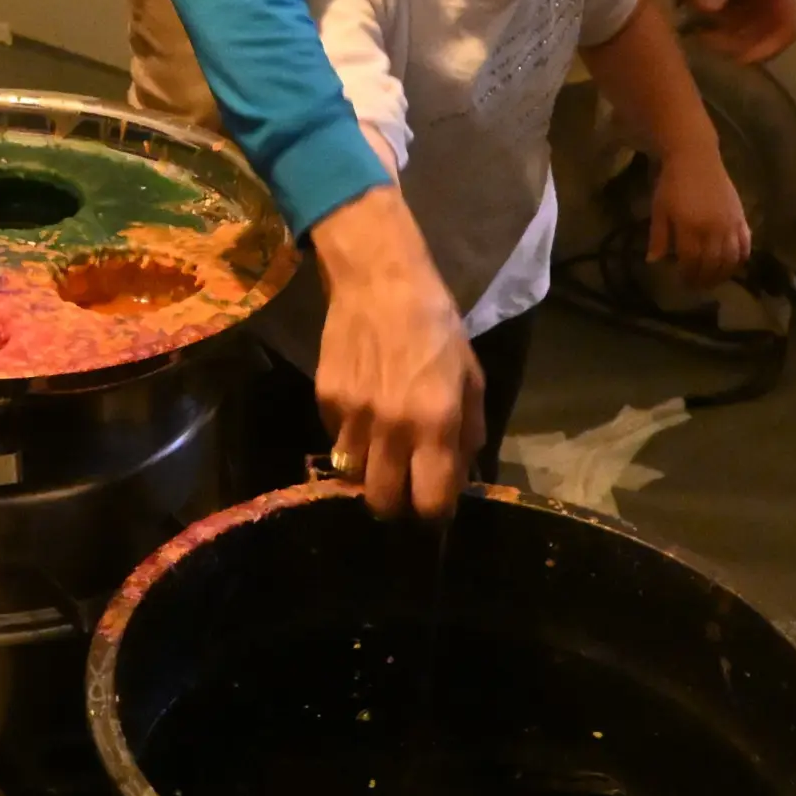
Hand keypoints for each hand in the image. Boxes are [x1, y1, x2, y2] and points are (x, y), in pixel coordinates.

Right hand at [310, 186, 481, 521]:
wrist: (379, 283)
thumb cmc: (437, 329)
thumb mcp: (471, 379)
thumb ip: (468, 434)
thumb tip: (460, 476)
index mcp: (436, 422)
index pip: (429, 502)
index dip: (434, 512)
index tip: (436, 503)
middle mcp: (392, 427)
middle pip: (382, 502)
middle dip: (397, 503)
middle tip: (405, 485)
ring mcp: (352, 415)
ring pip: (353, 476)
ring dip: (370, 472)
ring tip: (382, 452)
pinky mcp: (324, 400)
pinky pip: (335, 440)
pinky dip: (350, 438)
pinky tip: (364, 414)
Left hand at [649, 147, 751, 286]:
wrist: (696, 157)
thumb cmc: (673, 183)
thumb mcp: (659, 209)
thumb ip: (658, 236)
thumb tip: (654, 261)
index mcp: (690, 227)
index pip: (692, 260)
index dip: (688, 275)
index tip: (683, 283)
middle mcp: (714, 229)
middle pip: (712, 263)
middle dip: (704, 278)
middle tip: (697, 287)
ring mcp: (730, 223)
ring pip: (731, 258)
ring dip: (723, 274)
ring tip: (714, 280)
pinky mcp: (741, 217)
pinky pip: (746, 243)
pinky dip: (742, 257)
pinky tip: (735, 265)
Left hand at [690, 0, 795, 62]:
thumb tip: (708, 8)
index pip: (789, 23)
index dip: (768, 46)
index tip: (737, 57)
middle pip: (769, 27)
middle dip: (740, 40)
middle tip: (704, 40)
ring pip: (753, 18)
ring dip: (730, 29)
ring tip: (697, 29)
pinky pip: (738, 3)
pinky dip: (721, 13)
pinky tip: (696, 11)